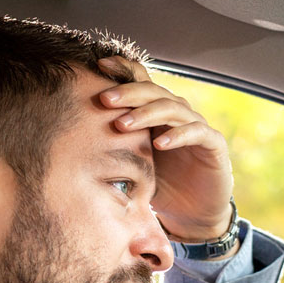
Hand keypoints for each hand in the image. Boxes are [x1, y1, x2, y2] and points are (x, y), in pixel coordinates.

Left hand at [96, 56, 233, 241]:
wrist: (193, 216)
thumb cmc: (161, 187)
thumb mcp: (133, 164)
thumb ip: (114, 147)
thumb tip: (69, 134)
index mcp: (157, 113)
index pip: (141, 82)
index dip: (123, 70)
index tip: (97, 66)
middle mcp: (178, 114)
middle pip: (154, 91)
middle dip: (128, 93)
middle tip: (104, 99)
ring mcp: (197, 126)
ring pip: (173, 108)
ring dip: (147, 114)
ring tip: (123, 124)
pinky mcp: (214, 145)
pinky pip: (197, 132)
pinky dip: (178, 135)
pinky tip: (160, 143)